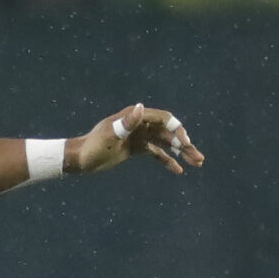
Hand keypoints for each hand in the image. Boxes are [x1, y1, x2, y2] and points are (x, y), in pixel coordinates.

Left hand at [71, 104, 203, 175]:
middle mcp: (139, 124)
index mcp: (134, 117)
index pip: (163, 119)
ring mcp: (138, 136)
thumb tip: (140, 107)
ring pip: (165, 143)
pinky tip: (178, 170)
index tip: (184, 144)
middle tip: (199, 158)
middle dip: (185, 144)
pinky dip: (167, 160)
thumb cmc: (92, 147)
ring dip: (181, 152)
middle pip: (168, 132)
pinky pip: (156, 153)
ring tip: (197, 163)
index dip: (176, 130)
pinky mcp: (136, 148)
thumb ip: (125, 123)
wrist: (79, 159)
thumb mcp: (109, 136)